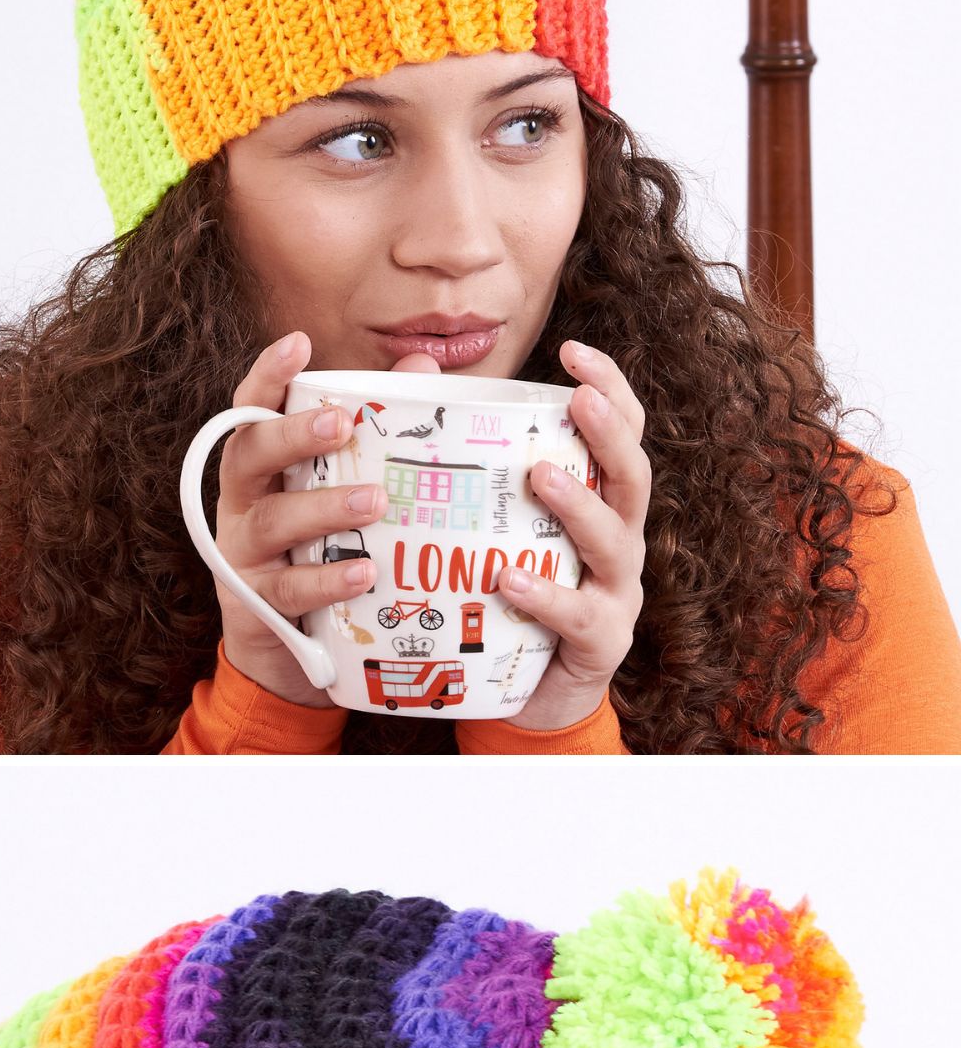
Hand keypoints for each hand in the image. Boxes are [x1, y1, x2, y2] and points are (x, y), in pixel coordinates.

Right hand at [211, 330, 442, 707]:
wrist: (288, 653)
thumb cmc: (320, 552)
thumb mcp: (342, 493)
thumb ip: (377, 431)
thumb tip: (424, 366)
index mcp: (261, 467)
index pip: (254, 410)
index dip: (269, 376)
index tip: (298, 343)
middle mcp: (242, 503)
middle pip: (250, 456)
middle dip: (292, 436)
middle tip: (340, 423)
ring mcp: (243, 554)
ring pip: (273, 522)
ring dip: (323, 508)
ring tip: (374, 502)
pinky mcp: (257, 605)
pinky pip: (289, 589)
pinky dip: (326, 580)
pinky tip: (363, 572)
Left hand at [499, 340, 648, 730]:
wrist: (530, 698)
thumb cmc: (508, 600)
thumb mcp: (495, 530)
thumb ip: (467, 464)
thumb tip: (416, 375)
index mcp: (601, 505)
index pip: (623, 434)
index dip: (610, 388)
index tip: (574, 350)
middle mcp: (620, 542)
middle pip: (633, 477)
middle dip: (610, 434)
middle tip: (578, 399)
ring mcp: (616, 594)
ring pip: (613, 541)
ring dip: (579, 505)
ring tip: (541, 477)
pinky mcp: (600, 644)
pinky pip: (577, 614)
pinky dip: (544, 595)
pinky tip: (508, 580)